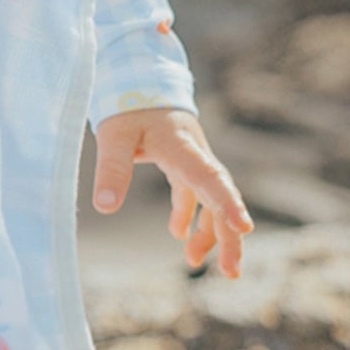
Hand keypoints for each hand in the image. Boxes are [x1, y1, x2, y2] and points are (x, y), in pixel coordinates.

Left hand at [92, 105, 253, 278]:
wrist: (138, 77)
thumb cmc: (127, 103)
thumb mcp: (114, 134)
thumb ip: (112, 168)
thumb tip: (105, 208)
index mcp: (182, 144)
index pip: (208, 176)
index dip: (226, 202)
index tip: (244, 228)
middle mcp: (195, 153)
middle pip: (221, 195)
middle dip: (229, 234)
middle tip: (232, 272)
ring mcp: (192, 159)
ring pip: (211, 199)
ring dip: (210, 231)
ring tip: (196, 263)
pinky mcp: (183, 163)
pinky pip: (195, 194)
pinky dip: (190, 216)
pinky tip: (180, 237)